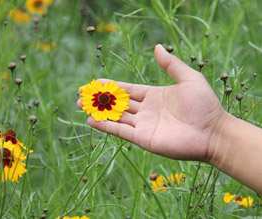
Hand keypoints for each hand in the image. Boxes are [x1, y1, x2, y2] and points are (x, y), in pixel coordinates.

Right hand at [77, 44, 225, 160]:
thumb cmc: (204, 104)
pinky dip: (105, 126)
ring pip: (116, 116)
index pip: (127, 89)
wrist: (213, 132)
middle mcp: (145, 110)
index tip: (96, 82)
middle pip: (118, 103)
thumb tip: (157, 47)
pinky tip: (91, 121)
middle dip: (100, 100)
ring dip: (98, 112)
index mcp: (153, 95)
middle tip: (81, 95)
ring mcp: (143, 125)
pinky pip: (120, 131)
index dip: (111, 86)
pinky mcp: (143, 138)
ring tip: (81, 106)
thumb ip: (171, 64)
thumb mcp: (188, 78)